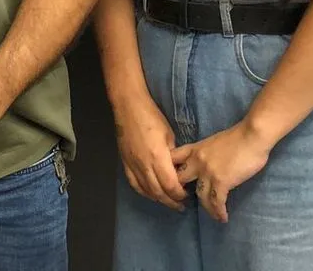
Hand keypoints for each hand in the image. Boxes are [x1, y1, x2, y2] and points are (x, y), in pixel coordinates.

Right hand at [112, 95, 186, 210]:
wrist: (128, 107)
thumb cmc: (152, 117)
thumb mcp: (169, 135)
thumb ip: (173, 156)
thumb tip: (178, 169)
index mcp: (158, 158)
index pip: (171, 186)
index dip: (180, 195)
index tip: (188, 195)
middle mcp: (144, 165)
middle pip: (159, 192)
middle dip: (171, 201)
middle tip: (181, 205)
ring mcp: (132, 165)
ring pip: (146, 191)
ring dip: (158, 199)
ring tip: (168, 202)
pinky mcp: (125, 162)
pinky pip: (134, 184)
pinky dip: (144, 192)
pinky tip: (151, 194)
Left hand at [170, 121, 272, 223]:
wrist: (252, 135)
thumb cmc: (238, 137)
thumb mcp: (213, 142)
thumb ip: (204, 153)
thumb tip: (204, 165)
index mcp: (194, 149)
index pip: (172, 159)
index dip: (169, 170)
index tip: (173, 181)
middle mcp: (196, 161)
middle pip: (180, 180)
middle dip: (181, 192)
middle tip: (189, 203)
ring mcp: (208, 172)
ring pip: (200, 196)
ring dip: (207, 208)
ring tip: (213, 215)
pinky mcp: (221, 182)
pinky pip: (217, 202)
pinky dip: (219, 212)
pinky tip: (223, 217)